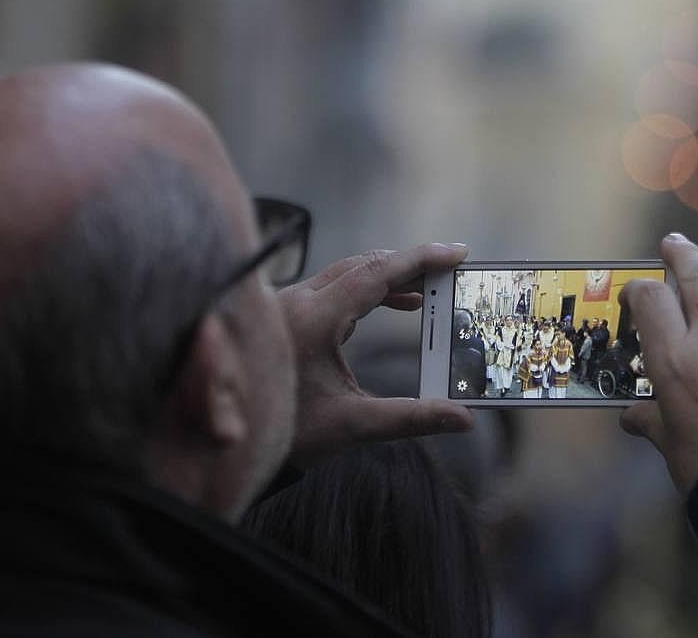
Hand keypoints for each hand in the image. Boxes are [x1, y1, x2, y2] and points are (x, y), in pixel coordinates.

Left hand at [278, 242, 474, 468]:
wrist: (235, 445)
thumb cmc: (288, 433)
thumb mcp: (352, 425)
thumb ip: (411, 418)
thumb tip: (463, 419)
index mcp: (311, 320)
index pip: (374, 274)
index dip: (419, 260)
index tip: (456, 253)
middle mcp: (297, 303)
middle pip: (363, 265)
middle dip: (410, 264)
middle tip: (452, 268)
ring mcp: (291, 305)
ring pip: (349, 272)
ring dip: (391, 276)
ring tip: (431, 288)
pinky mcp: (291, 314)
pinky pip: (338, 287)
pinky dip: (372, 290)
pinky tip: (401, 303)